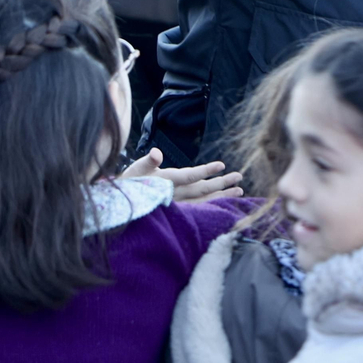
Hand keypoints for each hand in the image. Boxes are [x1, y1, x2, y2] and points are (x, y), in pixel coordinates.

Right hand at [122, 148, 244, 201]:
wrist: (123, 203)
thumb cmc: (129, 182)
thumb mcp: (135, 169)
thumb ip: (147, 161)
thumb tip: (156, 153)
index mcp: (166, 181)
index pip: (189, 176)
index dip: (205, 170)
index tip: (221, 165)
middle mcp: (175, 194)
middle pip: (202, 189)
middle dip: (222, 183)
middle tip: (240, 177)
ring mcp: (178, 204)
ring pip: (204, 200)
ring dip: (222, 196)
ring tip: (240, 191)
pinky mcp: (179, 210)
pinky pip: (200, 208)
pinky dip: (214, 205)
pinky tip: (226, 203)